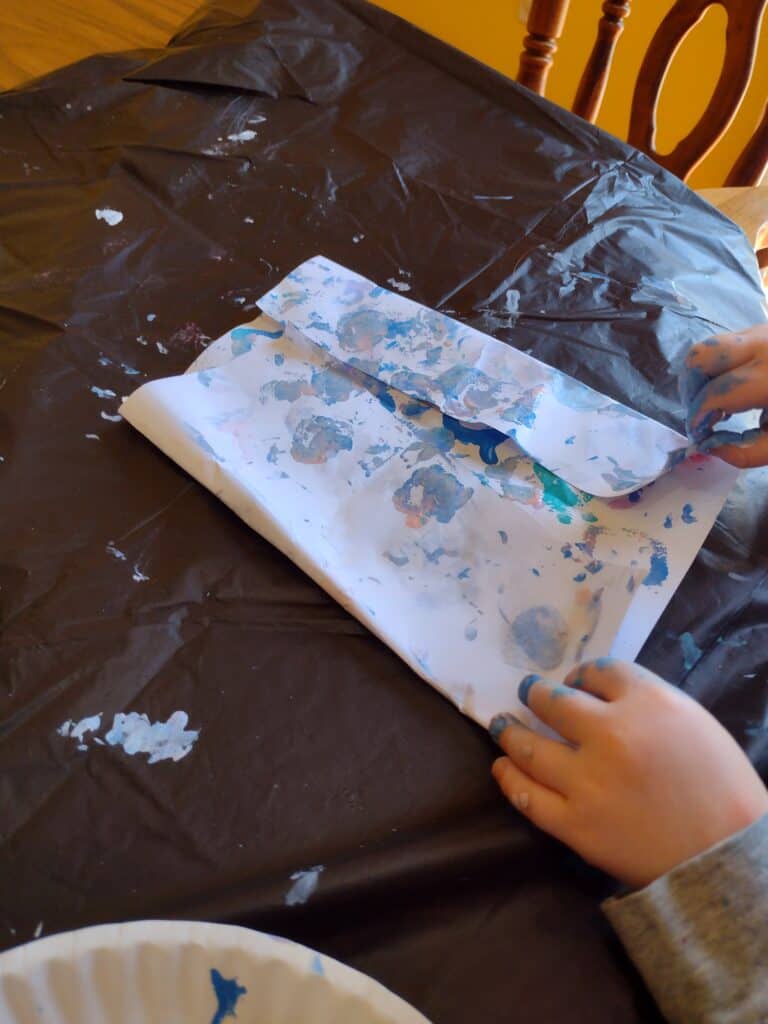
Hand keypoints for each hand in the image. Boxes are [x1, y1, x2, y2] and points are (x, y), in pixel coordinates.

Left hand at [490, 660, 767, 888]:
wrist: (729, 858)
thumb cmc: (721, 786)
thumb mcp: (693, 721)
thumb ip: (646, 701)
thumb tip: (597, 692)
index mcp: (648, 703)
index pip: (599, 672)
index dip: (581, 674)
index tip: (574, 682)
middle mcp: (610, 734)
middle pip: (554, 702)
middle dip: (535, 694)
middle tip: (526, 692)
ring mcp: (587, 781)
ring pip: (530, 747)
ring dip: (510, 732)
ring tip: (501, 726)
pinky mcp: (575, 824)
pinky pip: (528, 797)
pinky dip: (509, 779)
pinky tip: (502, 768)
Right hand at [681, 324, 767, 467]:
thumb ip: (745, 452)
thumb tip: (709, 445)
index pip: (716, 393)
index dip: (698, 418)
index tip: (698, 435)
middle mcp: (765, 346)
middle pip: (702, 356)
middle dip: (691, 389)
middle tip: (700, 415)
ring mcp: (764, 331)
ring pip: (710, 345)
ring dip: (701, 375)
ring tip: (713, 401)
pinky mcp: (764, 328)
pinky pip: (727, 343)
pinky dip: (718, 366)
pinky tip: (731, 388)